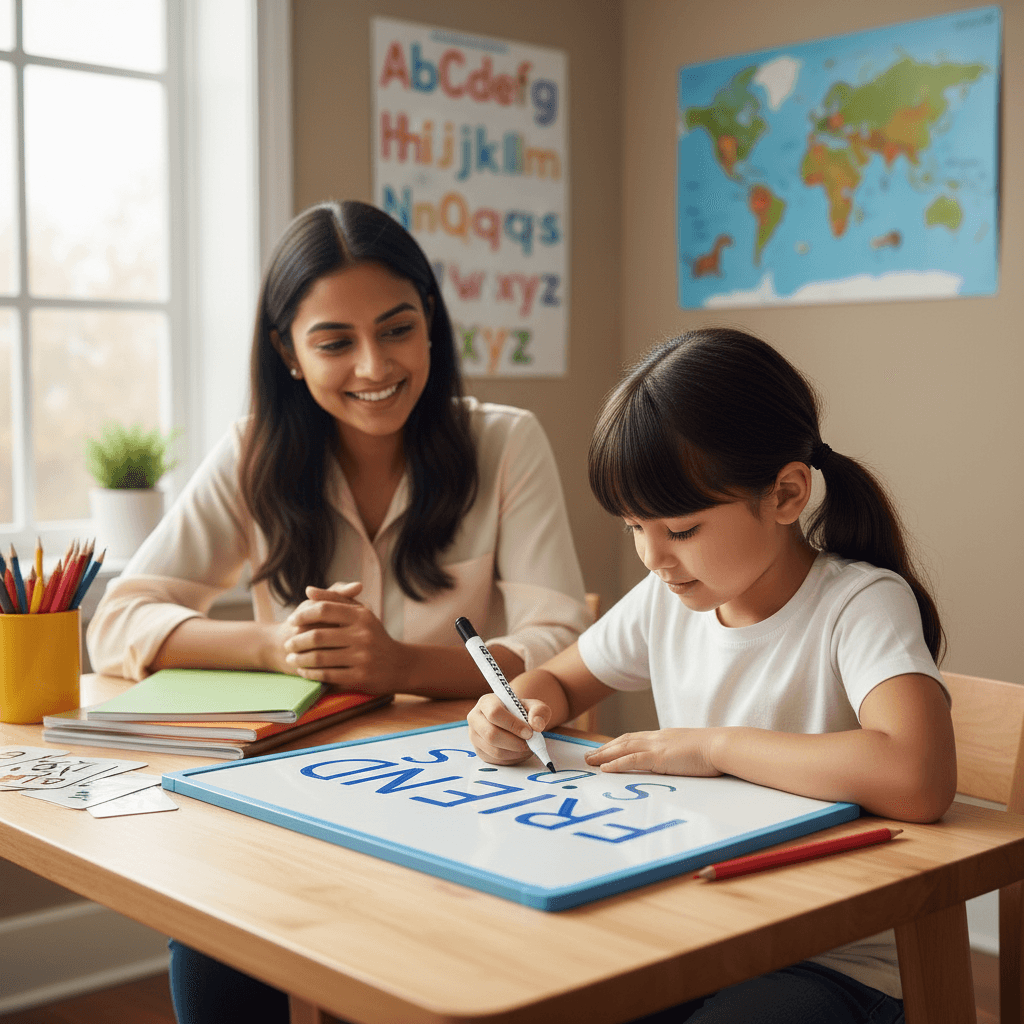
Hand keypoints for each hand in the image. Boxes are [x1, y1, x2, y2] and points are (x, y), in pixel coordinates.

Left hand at [282, 582, 412, 692]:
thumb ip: (335, 599)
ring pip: (320, 658)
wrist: (400, 665)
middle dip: (297, 641)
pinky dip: (311, 674)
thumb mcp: (360, 613)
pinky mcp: (360, 677)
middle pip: (318, 636)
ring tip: (291, 658)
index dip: (303, 615)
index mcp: (361, 616)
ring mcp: (362, 657)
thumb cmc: (373, 635)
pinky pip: (327, 676)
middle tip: (288, 644)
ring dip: (300, 659)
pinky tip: (304, 671)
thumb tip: (308, 590)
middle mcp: (363, 635)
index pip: (324, 610)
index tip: (291, 621)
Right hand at [467, 692, 551, 764]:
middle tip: (530, 743)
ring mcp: (474, 737)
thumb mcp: (534, 706)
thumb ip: (539, 712)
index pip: (495, 713)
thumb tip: (536, 725)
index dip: (513, 724)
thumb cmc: (522, 712)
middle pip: (491, 735)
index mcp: (486, 702)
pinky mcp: (480, 751)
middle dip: (515, 742)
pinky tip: (520, 751)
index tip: (529, 732)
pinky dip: (512, 759)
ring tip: (528, 747)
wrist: (514, 721)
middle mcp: (475, 718)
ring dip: (515, 752)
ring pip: (494, 750)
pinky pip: (496, 760)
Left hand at [584, 728, 722, 776]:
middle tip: (589, 755)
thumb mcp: (693, 751)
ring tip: (590, 761)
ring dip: (604, 754)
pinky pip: (632, 760)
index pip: (636, 738)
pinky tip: (604, 768)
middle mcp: (658, 738)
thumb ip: (682, 755)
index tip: (607, 749)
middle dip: (605, 748)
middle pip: (624, 741)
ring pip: (623, 748)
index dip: (619, 743)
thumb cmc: (715, 751)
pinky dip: (616, 763)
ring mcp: (658, 746)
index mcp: (665, 737)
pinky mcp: (660, 757)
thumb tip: (679, 762)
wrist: (723, 746)